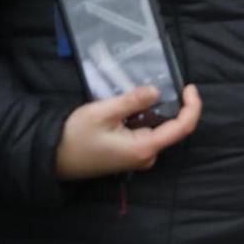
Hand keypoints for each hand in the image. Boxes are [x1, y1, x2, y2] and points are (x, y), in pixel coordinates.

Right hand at [55, 85, 202, 179]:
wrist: (51, 157)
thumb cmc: (74, 136)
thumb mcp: (102, 113)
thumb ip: (132, 102)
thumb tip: (156, 91)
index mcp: (144, 148)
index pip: (182, 128)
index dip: (192, 106)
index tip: (190, 87)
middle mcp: (146, 157)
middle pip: (173, 129)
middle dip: (174, 106)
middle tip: (165, 85)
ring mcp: (138, 158)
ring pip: (159, 131)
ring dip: (157, 112)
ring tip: (143, 94)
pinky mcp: (129, 156)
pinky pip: (147, 135)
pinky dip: (146, 119)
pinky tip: (134, 108)